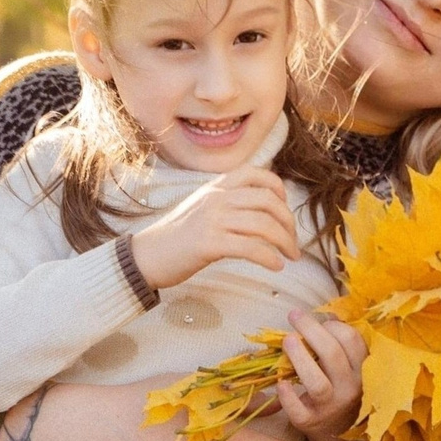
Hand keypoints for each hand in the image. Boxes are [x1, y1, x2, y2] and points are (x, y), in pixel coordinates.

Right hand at [128, 169, 298, 288]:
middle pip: (268, 202)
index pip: (257, 175)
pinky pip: (251, 247)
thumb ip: (229, 201)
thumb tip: (264, 209)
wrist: (146, 255)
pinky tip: (276, 266)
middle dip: (288, 223)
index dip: (279, 191)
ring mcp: (212, 219)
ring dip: (285, 242)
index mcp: (216, 186)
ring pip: (263, 224)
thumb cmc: (178, 236)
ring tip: (290, 257)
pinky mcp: (209, 243)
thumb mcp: (203, 206)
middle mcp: (216, 198)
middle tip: (293, 243)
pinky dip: (270, 257)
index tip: (285, 211)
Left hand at [276, 310, 366, 440]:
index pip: (351, 340)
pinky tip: (281, 383)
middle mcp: (350, 388)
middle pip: (333, 354)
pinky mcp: (309, 422)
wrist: (338, 432)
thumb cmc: (341, 389)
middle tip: (293, 316)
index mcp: (361, 370)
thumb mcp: (349, 367)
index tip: (318, 320)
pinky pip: (298, 410)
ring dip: (300, 359)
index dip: (332, 324)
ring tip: (287, 340)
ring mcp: (330, 407)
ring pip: (317, 382)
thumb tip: (327, 315)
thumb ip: (342, 343)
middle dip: (311, 330)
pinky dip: (288, 396)